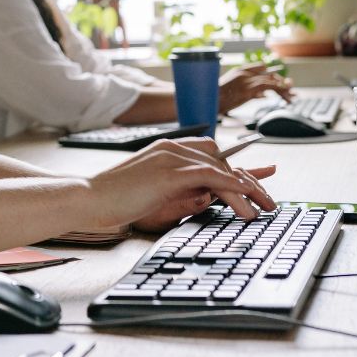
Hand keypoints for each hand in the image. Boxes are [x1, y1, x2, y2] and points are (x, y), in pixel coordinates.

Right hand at [89, 137, 276, 231]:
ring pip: (221, 169)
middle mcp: (172, 148)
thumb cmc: (113, 199)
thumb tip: (203, 198)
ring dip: (248, 189)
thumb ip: (177, 189)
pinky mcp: (169, 172)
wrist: (88, 198)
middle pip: (222, 160)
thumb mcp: (152, 191)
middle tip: (268, 201)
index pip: (212, 154)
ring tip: (264, 208)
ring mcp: (170, 158)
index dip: (237, 168)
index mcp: (167, 149)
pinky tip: (246, 201)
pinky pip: (210, 176)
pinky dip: (233, 187)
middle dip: (250, 180)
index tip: (258, 183)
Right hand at [219, 62, 292, 111]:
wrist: (206, 101)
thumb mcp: (232, 92)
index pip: (261, 67)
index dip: (272, 74)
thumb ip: (248, 91)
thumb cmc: (215, 99)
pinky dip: (278, 90)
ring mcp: (245, 81)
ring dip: (283, 89)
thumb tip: (263, 95)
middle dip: (281, 82)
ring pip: (270, 81)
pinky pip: (268, 87)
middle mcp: (244, 74)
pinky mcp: (247, 90)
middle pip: (268, 74)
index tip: (280, 81)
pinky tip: (284, 96)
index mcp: (239, 71)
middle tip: (290, 90)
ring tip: (291, 97)